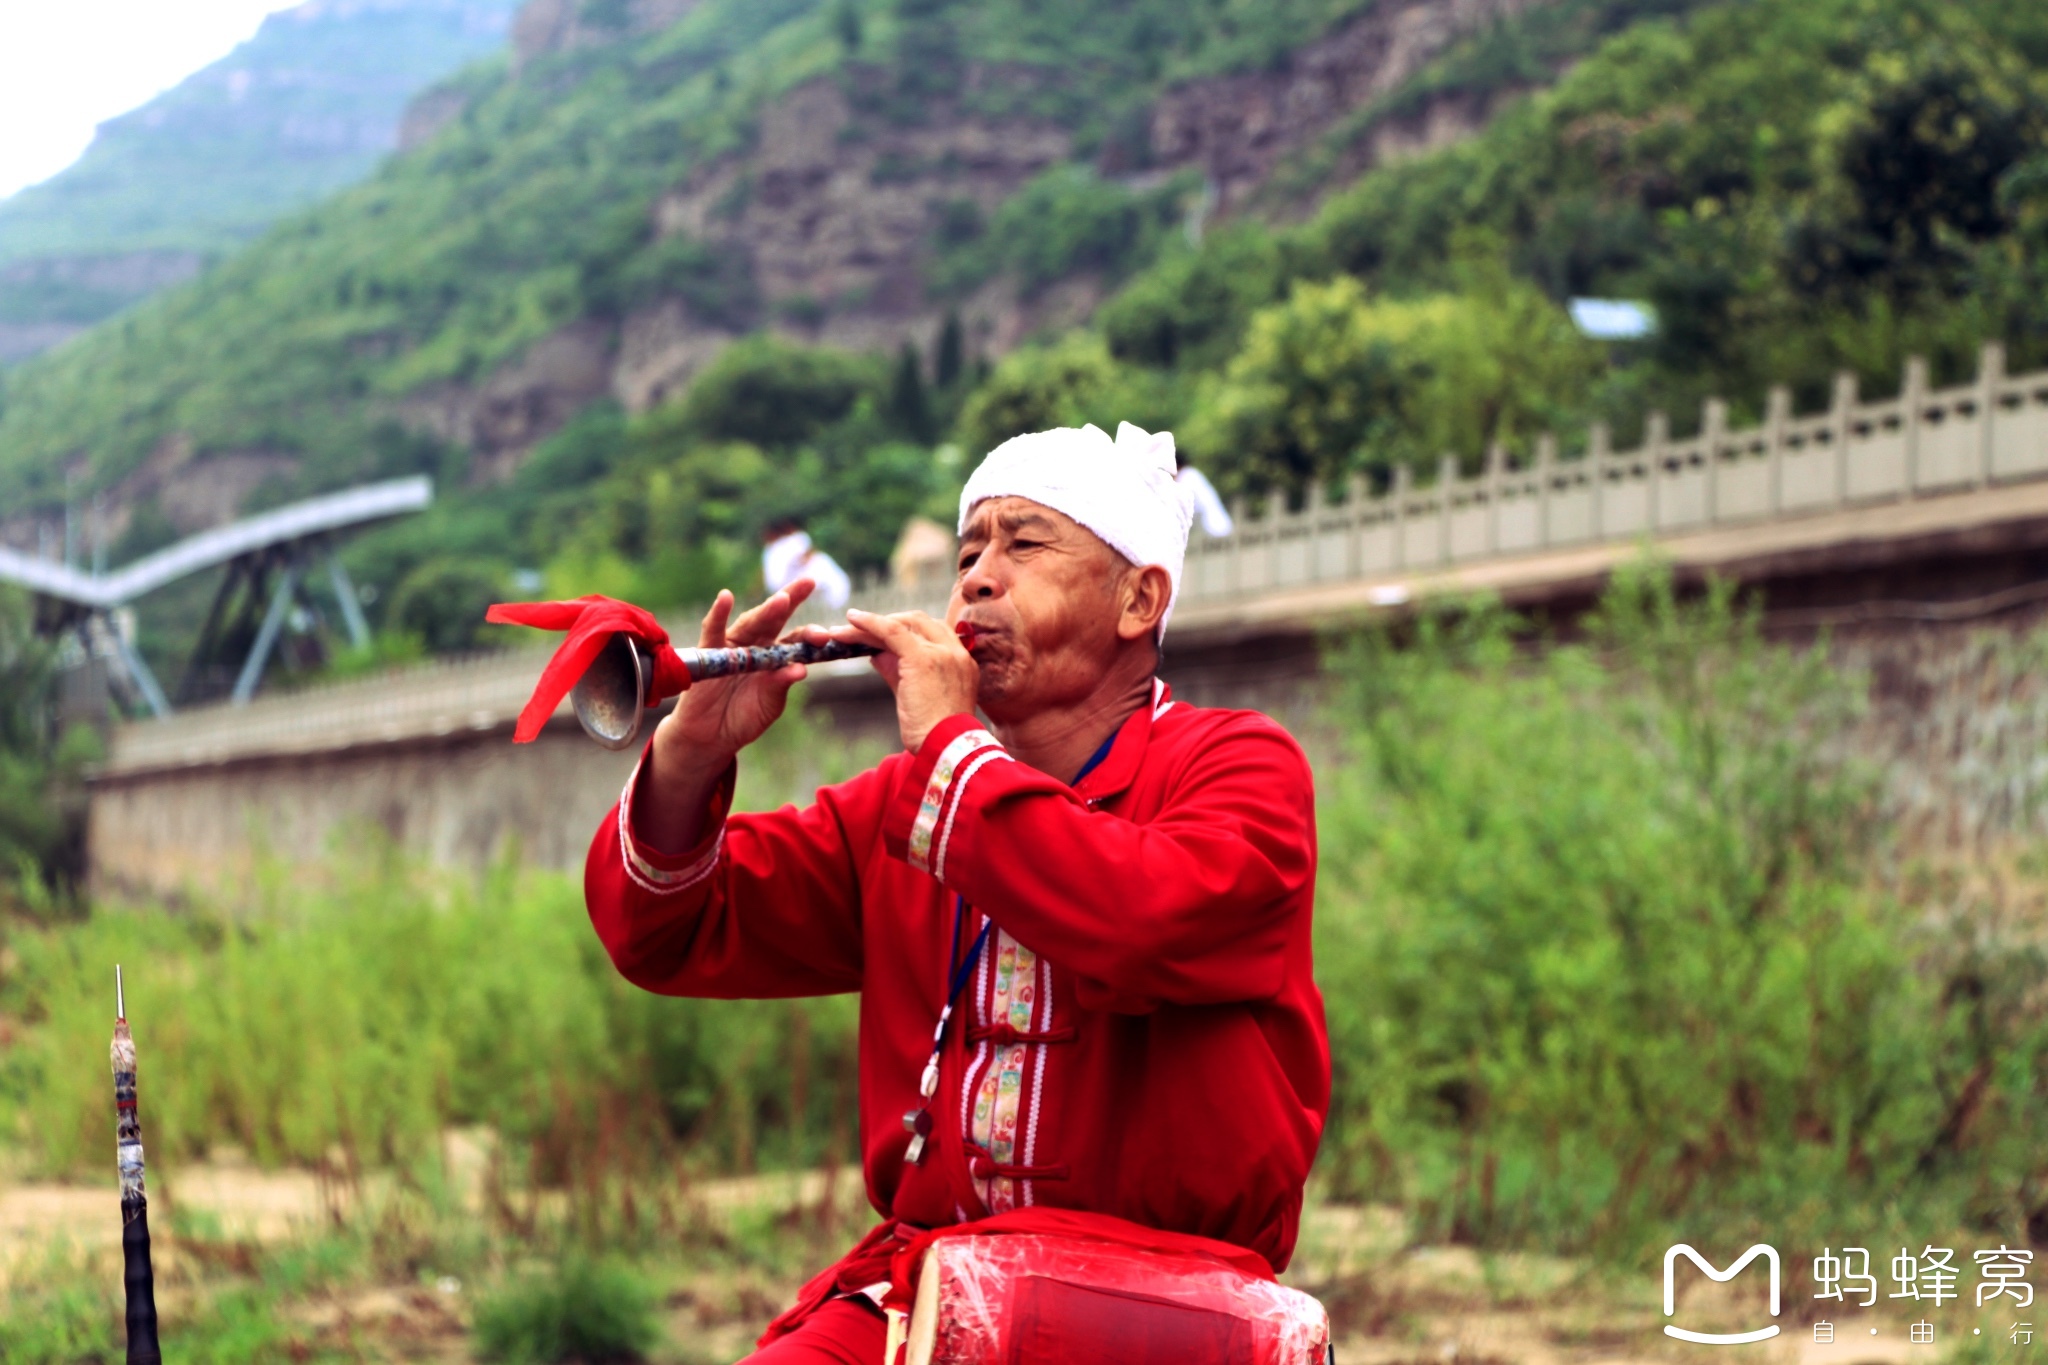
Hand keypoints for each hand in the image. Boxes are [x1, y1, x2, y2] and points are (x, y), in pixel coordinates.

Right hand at [637, 581, 811, 850]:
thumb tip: (800, 669)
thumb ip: (780, 686)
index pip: (796, 638)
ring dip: (766, 610)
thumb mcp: (769, 705)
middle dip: (791, 600)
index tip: (827, 634)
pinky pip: (713, 630)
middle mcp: (756, 645)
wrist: (713, 736)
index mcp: (776, 656)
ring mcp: (732, 646)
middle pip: (775, 619)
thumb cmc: (744, 717)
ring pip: (750, 622)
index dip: (811, 633)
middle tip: (808, 583)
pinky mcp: (708, 652)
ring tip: (782, 599)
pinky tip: (726, 597)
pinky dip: (719, 614)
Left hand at [845, 609, 978, 751]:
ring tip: (845, 627)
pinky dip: (870, 623)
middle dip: (890, 622)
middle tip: (862, 629)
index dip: (907, 629)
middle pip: (919, 622)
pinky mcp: (922, 658)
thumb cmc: (933, 733)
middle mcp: (956, 652)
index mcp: (962, 662)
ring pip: (901, 625)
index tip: (884, 633)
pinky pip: (891, 631)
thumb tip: (876, 655)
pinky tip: (852, 619)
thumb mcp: (915, 695)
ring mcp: (941, 652)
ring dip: (872, 624)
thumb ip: (898, 671)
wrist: (945, 748)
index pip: (934, 632)